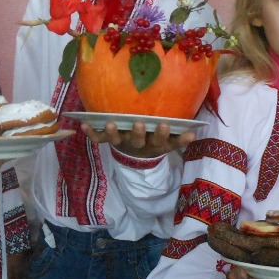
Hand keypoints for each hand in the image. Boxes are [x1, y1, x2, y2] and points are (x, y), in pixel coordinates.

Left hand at [81, 120, 195, 158]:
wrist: (137, 156)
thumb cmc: (155, 140)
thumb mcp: (169, 142)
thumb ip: (180, 137)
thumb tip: (194, 132)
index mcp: (154, 146)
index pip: (162, 142)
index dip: (164, 135)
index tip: (167, 125)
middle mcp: (137, 145)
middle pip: (138, 141)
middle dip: (138, 133)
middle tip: (139, 123)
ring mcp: (122, 143)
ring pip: (116, 140)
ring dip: (112, 133)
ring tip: (110, 123)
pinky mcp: (109, 141)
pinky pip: (98, 139)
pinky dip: (91, 133)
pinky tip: (84, 124)